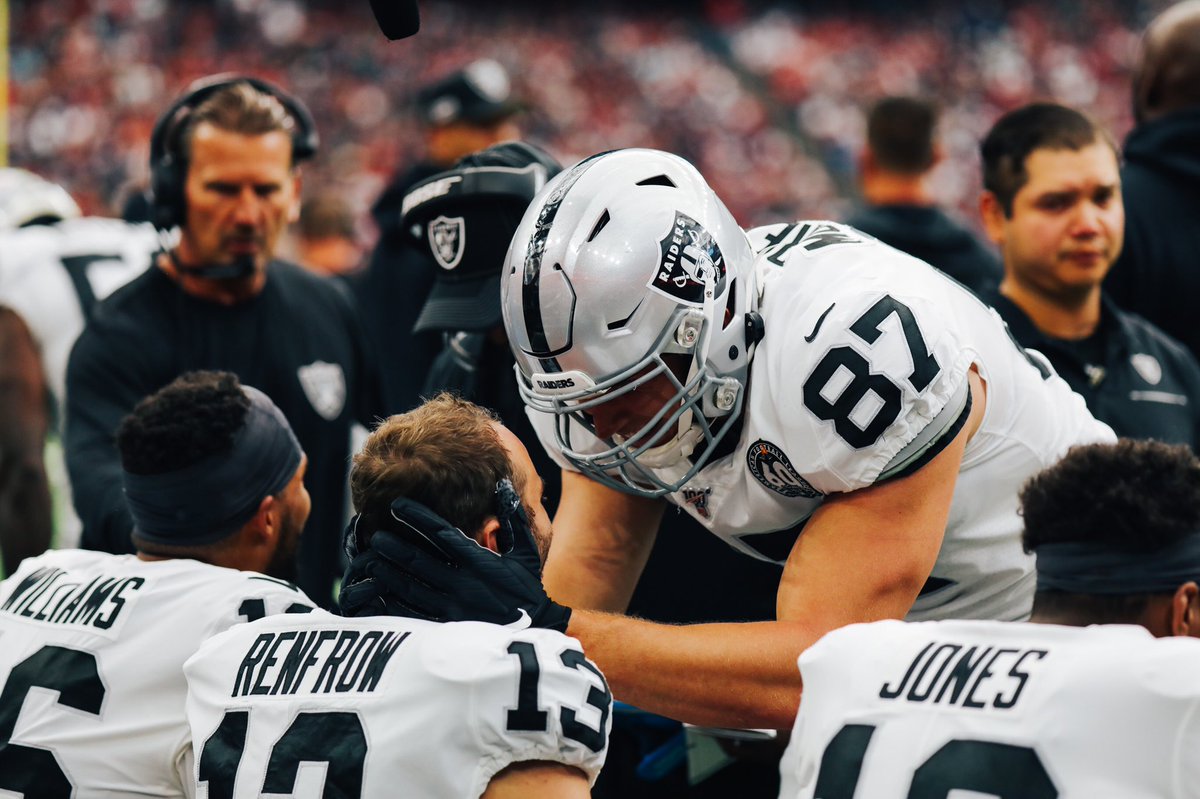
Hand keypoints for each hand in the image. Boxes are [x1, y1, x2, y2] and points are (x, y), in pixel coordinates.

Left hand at [338, 481, 571, 631]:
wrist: (534, 630)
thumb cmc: (526, 588)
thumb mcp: (525, 552)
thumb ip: (513, 519)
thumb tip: (503, 486)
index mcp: (480, 561)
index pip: (442, 534)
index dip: (418, 518)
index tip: (398, 505)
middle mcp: (463, 583)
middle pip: (419, 560)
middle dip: (394, 545)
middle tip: (375, 533)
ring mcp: (452, 607)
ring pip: (410, 586)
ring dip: (389, 571)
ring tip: (370, 557)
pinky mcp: (446, 627)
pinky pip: (413, 613)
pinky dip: (393, 601)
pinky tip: (378, 591)